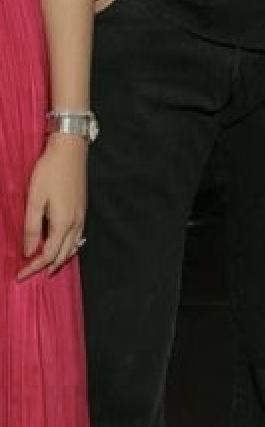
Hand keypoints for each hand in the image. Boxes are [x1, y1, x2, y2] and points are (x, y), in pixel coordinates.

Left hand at [16, 133, 87, 279]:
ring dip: (60, 258)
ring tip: (45, 265)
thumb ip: (32, 228)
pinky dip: (67, 247)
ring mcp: (81, 215)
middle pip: (64, 253)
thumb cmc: (50, 173)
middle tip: (30, 274)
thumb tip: (29, 251)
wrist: (70, 150)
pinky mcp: (82, 208)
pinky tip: (60, 245)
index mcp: (64, 222)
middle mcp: (76, 222)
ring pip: (73, 246)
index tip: (19, 275)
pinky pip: (77, 236)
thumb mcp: (34, 200)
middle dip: (47, 267)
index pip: (49, 254)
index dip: (33, 267)